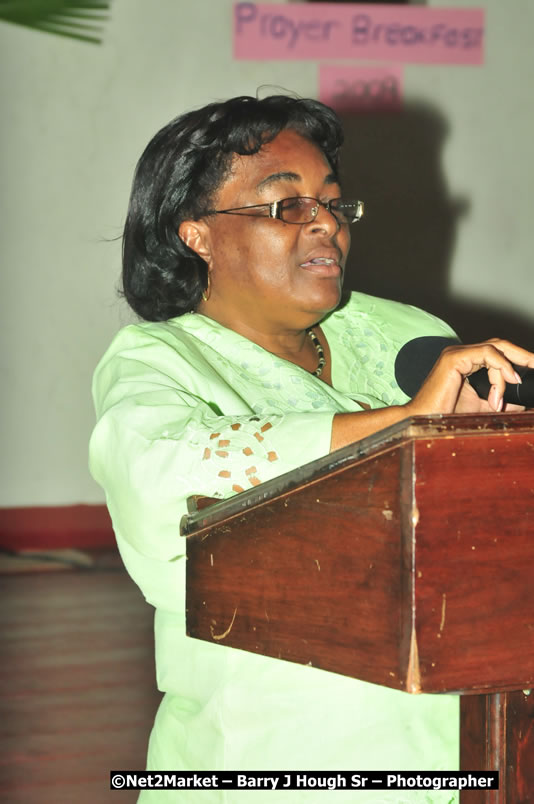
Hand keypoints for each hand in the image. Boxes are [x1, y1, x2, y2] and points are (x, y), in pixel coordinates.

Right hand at [404, 338, 533, 415]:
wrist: (422, 423)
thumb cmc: (444, 417)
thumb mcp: (482, 408)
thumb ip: (500, 399)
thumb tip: (521, 399)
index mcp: (466, 363)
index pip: (497, 353)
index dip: (518, 360)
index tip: (533, 371)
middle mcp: (460, 354)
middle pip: (499, 345)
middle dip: (523, 355)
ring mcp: (456, 354)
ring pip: (495, 349)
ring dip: (508, 371)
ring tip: (507, 392)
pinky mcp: (454, 358)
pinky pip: (487, 354)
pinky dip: (500, 370)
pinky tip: (500, 389)